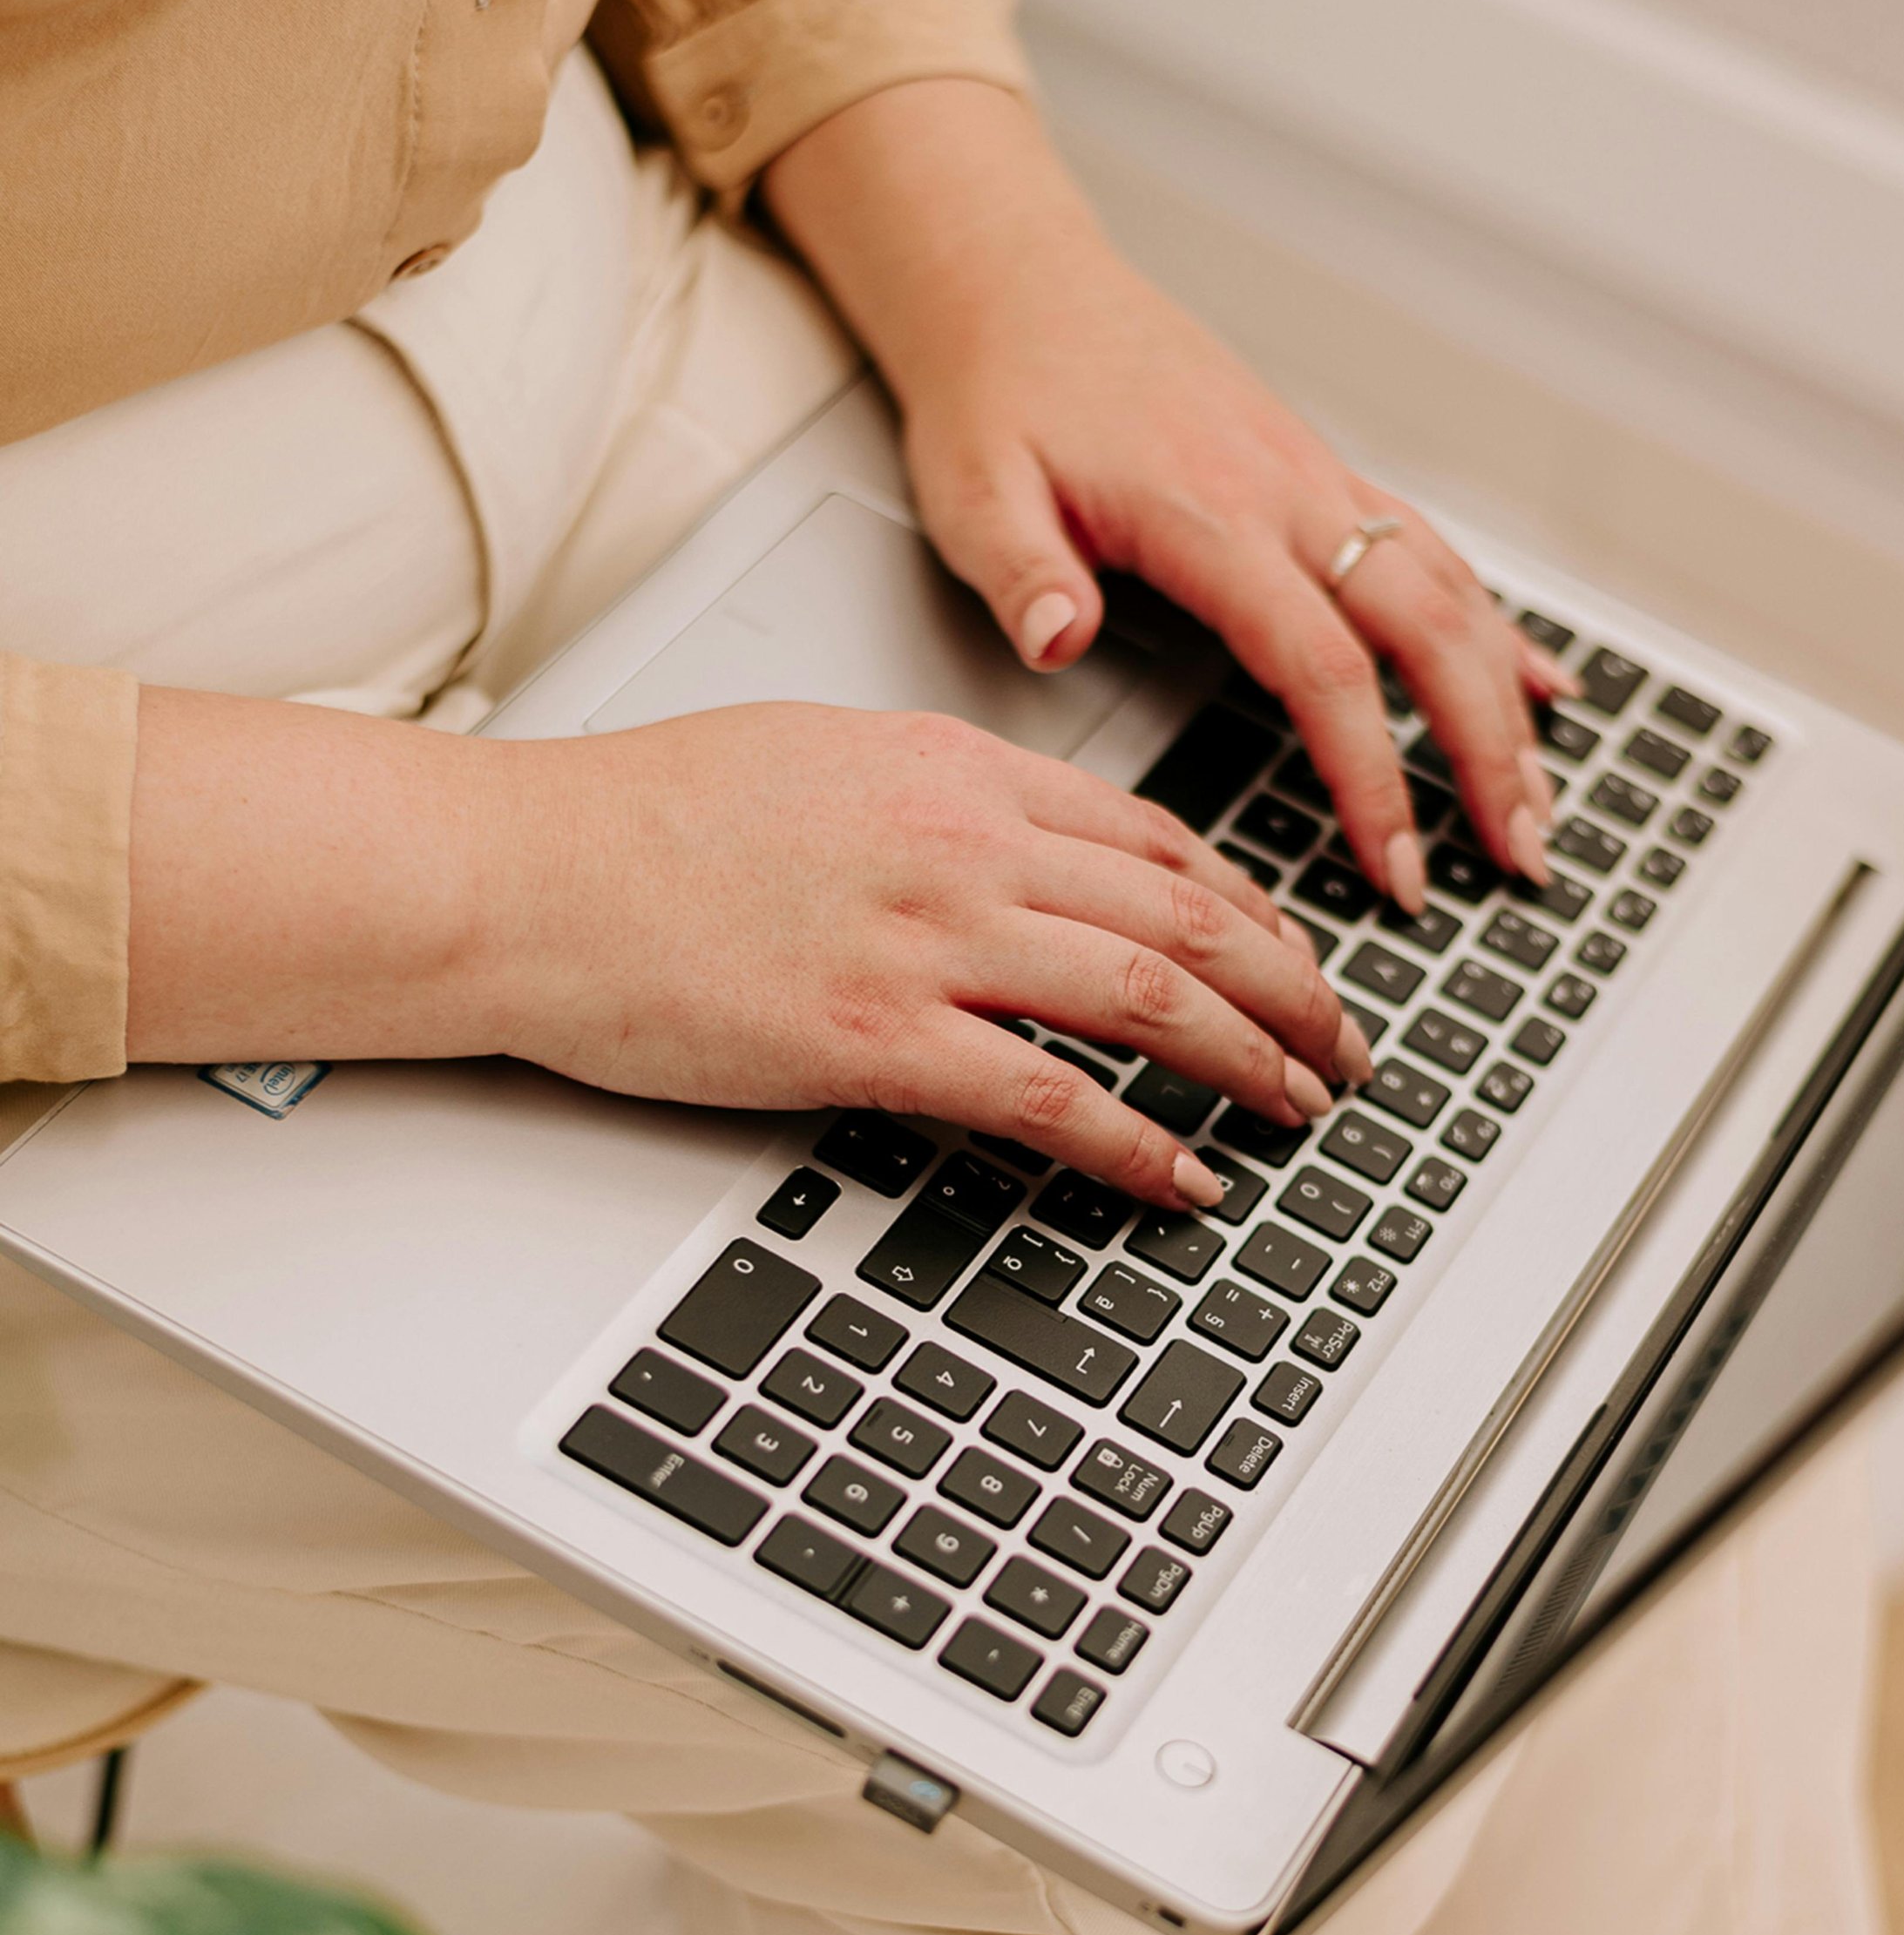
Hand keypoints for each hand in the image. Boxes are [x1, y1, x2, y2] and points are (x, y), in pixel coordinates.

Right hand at [127, 690, 1365, 1210]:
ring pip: (1152, 999)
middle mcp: (967, 843)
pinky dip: (1141, 1142)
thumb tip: (1015, 845)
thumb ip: (938, 799)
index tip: (1290, 958)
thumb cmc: (644, 821)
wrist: (529, 872)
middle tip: (1343, 1048)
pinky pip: (1052, 1096)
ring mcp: (926, 939)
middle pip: (1190, 917)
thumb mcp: (822, 758)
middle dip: (1295, 992)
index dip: (1253, 911)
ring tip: (1300, 1111)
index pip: (1157, 840)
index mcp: (958, 769)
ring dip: (1253, 1063)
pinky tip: (1187, 1175)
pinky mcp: (872, 1037)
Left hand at [766, 82, 1571, 911]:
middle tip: (1519, 855)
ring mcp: (1316, 480)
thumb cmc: (1000, 392)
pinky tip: (1537, 682)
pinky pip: (1434, 553)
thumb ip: (1021, 571)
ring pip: (1451, 595)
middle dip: (1487, 752)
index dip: (1372, 775)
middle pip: (1429, 633)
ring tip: (1538, 803)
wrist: (1018, 287)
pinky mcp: (1321, 473)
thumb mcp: (974, 489)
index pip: (1323, 667)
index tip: (1393, 865)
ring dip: (1508, 702)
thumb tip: (1057, 638)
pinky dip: (1495, 625)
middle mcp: (1288, 492)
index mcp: (1212, 514)